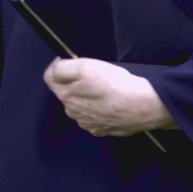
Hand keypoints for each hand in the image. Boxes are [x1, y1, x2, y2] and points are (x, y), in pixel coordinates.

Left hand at [44, 58, 175, 136]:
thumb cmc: (116, 84)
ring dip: (86, 97)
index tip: (71, 60)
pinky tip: (110, 103)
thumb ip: (63, 68)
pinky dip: (98, 109)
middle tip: (94, 76)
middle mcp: (73, 112)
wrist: (143, 105)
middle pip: (65, 91)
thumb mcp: (86, 66)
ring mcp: (87, 123)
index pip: (49, 77)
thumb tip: (56, 69)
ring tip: (105, 90)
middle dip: (74, 82)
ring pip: (80, 105)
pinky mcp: (101, 130)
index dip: (59, 65)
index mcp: (66, 95)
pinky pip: (93, 116)